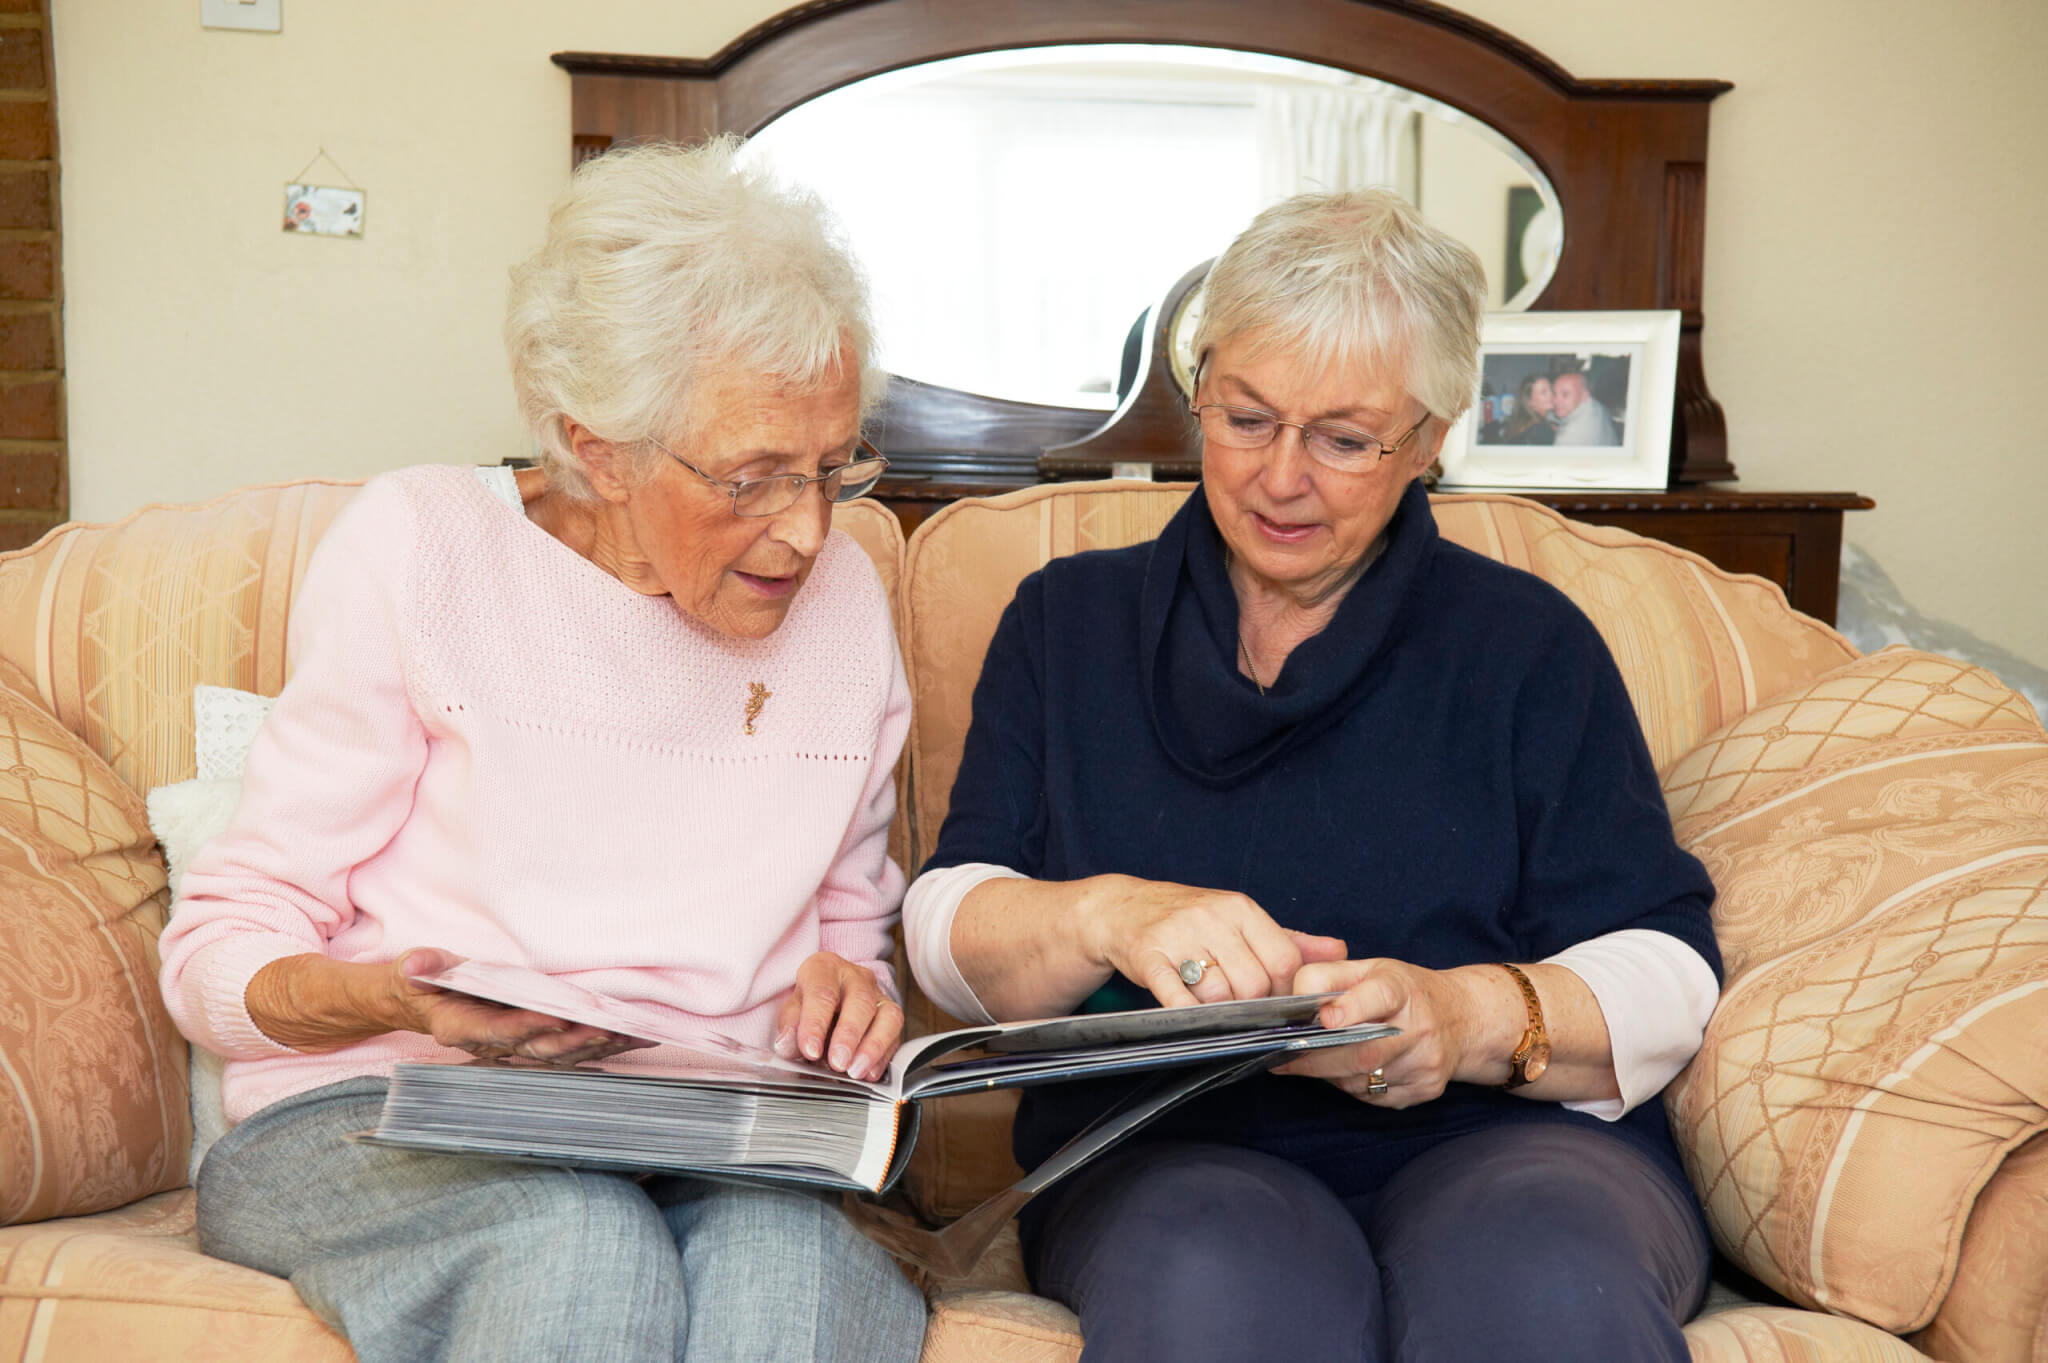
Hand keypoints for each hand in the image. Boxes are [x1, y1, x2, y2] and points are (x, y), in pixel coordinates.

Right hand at [384, 948, 649, 1065]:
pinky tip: (632, 1038)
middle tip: (605, 1029)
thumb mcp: (416, 970)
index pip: (498, 1029)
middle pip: (538, 1048)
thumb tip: (414, 966)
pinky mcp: (534, 1043)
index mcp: (463, 1027)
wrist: (426, 1003)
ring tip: (628, 1035)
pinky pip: (571, 1049)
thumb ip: (421, 967)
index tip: (555, 1017)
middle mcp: (493, 1044)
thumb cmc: (426, 983)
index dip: (525, 1026)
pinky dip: (601, 1045)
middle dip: (573, 1041)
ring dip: (595, 1046)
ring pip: (560, 1054)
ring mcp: (516, 1047)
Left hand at [772, 951, 902, 1080]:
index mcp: (825, 968)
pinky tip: (869, 1073)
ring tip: (856, 1071)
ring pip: (888, 1015)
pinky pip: (896, 1035)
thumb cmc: (809, 1004)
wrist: (830, 997)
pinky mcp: (891, 1016)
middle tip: (838, 1063)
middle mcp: (856, 977)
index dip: (816, 1023)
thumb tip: (788, 1045)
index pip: (822, 992)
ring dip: (873, 1047)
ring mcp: (878, 995)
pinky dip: (882, 1057)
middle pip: (860, 1001)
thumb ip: (789, 1026)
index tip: (810, 1050)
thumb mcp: (792, 1009)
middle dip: (849, 1035)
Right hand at [1081, 875, 1346, 1007]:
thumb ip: (1290, 939)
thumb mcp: (1240, 919)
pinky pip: (1176, 996)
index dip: (1287, 990)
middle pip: (1254, 983)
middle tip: (1244, 1011)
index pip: (1283, 959)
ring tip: (1213, 1006)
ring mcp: (1178, 935)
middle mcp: (1212, 916)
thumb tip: (1340, 951)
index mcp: (1240, 908)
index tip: (1277, 1002)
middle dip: (1254, 1007)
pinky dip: (1189, 1013)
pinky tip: (1191, 1014)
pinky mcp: (1148, 956)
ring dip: (1220, 1012)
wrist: (1122, 907)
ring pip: (1219, 994)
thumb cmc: (1189, 917)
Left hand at [1274, 958, 1498, 1107]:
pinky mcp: (1425, 1089)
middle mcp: (1420, 1026)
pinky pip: (1374, 1097)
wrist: (1462, 1018)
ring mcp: (1425, 1062)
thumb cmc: (1403, 992)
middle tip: (1282, 1057)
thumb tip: (1292, 997)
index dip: (1351, 1008)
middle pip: (1364, 1051)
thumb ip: (1328, 976)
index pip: (1379, 996)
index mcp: (1403, 988)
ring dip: (1328, 1074)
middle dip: (1317, 1058)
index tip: (1324, 1019)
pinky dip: (1351, 1086)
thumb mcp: (1370, 969)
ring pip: (1363, 1079)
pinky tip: (1346, 1071)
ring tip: (1307, 1061)